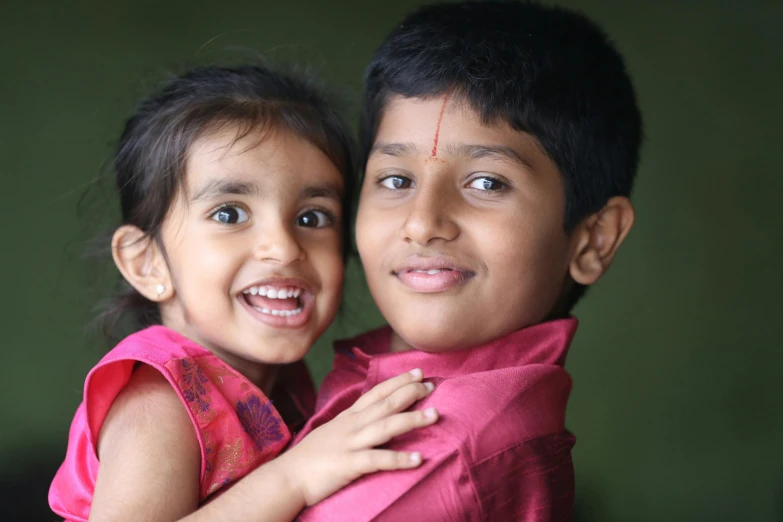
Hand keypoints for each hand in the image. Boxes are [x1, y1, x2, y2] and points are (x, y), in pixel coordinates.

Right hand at [276, 369, 437, 505]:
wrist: (288, 477)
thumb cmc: (311, 457)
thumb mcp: (333, 431)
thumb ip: (353, 423)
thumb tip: (373, 417)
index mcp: (348, 417)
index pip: (377, 392)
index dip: (398, 381)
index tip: (418, 373)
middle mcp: (351, 425)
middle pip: (385, 404)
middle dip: (410, 392)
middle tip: (431, 385)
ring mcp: (350, 444)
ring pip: (386, 426)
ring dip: (412, 419)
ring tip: (435, 415)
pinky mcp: (349, 465)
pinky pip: (379, 460)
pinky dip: (399, 459)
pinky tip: (418, 459)